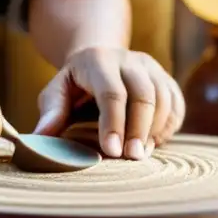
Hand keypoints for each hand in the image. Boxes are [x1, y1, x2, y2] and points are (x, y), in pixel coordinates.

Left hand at [33, 47, 184, 159]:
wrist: (99, 59)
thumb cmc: (75, 84)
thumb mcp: (56, 92)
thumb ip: (51, 112)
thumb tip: (40, 137)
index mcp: (98, 60)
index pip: (111, 91)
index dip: (113, 122)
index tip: (112, 151)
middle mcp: (129, 59)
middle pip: (143, 94)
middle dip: (139, 129)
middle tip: (132, 158)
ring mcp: (151, 68)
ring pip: (164, 98)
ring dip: (155, 129)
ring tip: (141, 154)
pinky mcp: (166, 79)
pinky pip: (176, 103)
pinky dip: (170, 126)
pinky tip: (154, 142)